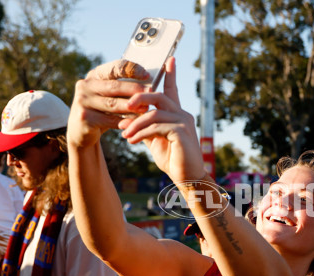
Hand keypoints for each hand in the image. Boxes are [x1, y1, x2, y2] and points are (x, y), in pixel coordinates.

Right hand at [67, 59, 149, 148]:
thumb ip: (123, 88)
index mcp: (95, 75)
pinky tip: (136, 122)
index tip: (147, 75)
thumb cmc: (102, 109)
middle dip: (134, 89)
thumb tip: (148, 85)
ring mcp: (83, 101)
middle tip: (151, 92)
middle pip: (114, 86)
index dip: (132, 70)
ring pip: (112, 104)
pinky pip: (110, 120)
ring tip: (146, 108)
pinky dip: (124, 121)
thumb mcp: (109, 95)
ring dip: (131, 106)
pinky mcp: (84, 117)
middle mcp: (85, 85)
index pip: (114, 68)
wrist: (82, 130)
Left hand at [117, 57, 203, 182]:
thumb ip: (144, 129)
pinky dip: (141, 132)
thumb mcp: (155, 142)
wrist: (188, 178)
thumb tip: (125, 122)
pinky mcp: (181, 133)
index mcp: (178, 114)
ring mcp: (184, 123)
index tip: (169, 60)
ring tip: (124, 134)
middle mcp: (183, 114)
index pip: (173, 91)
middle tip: (124, 106)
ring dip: (135, 123)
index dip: (171, 75)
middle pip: (160, 96)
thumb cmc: (174, 161)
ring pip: (154, 113)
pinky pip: (156, 127)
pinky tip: (131, 140)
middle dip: (140, 98)